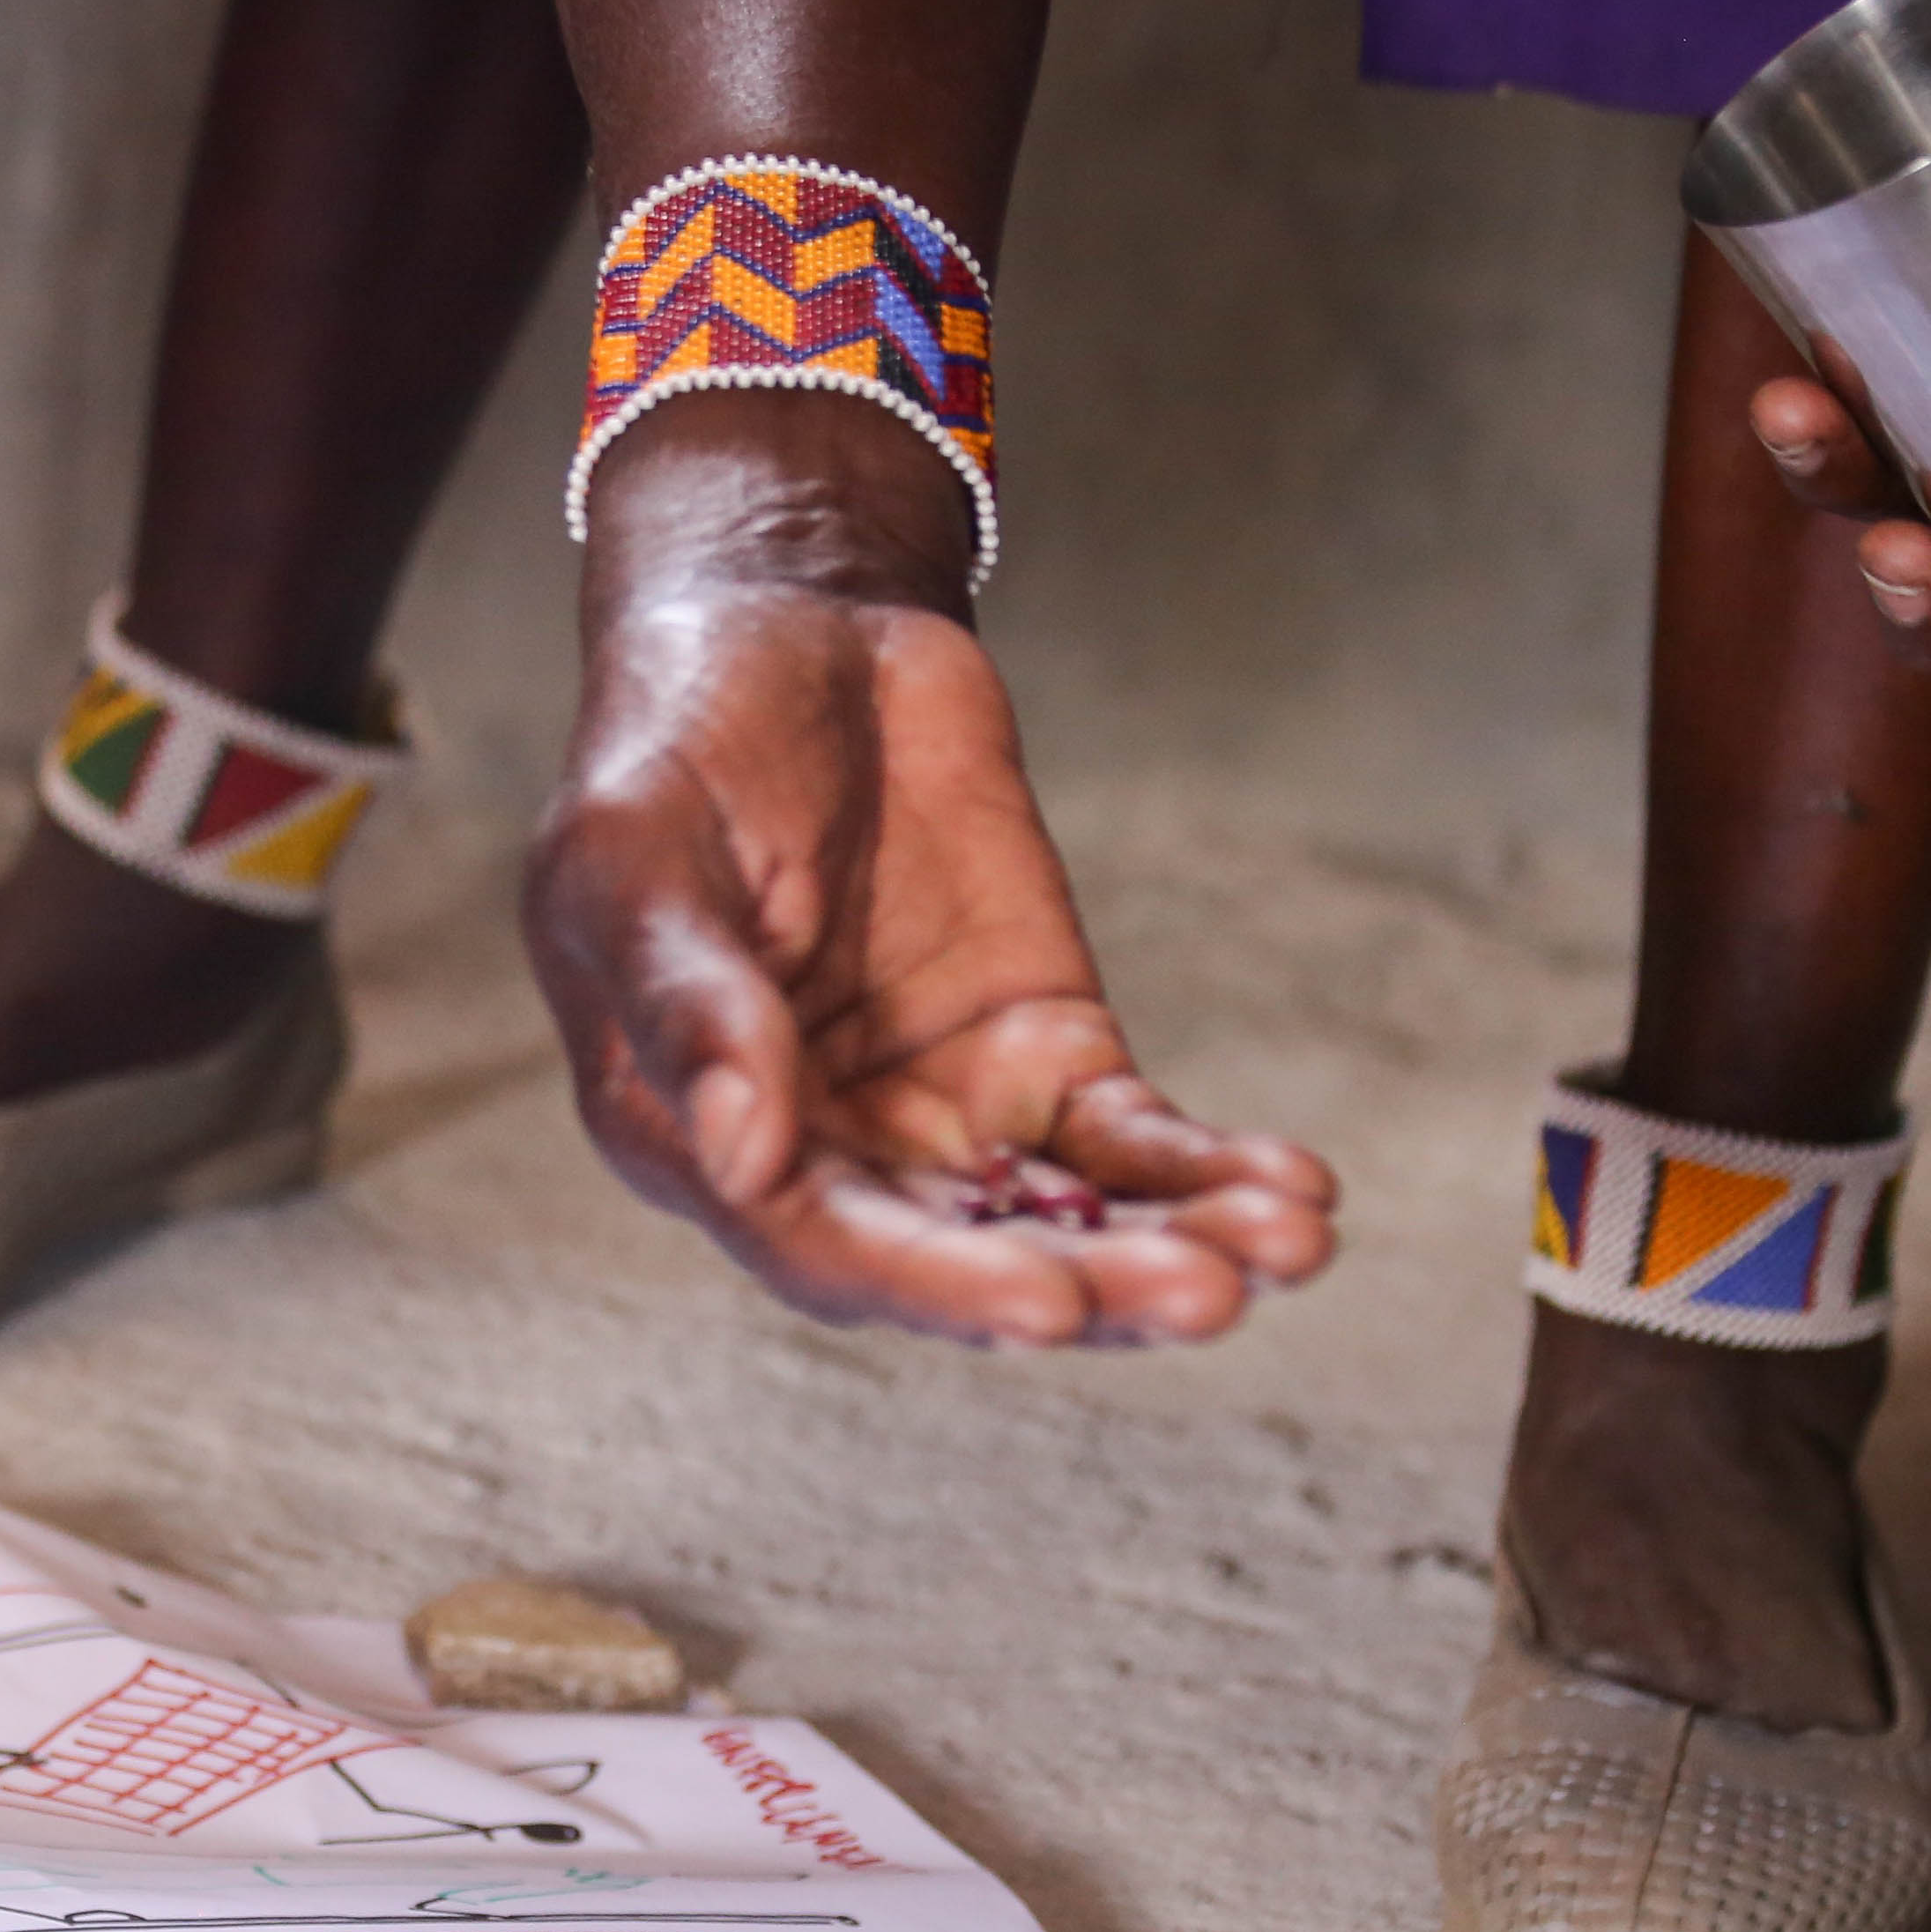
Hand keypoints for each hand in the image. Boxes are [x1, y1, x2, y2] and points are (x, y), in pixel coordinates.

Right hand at [526, 404, 1334, 1347]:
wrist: (798, 629)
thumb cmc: (677, 745)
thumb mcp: (636, 855)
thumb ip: (685, 1003)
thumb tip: (743, 1159)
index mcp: (700, 1138)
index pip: (820, 1244)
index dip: (934, 1283)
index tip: (1049, 1302)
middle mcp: (829, 1158)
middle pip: (965, 1257)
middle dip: (1091, 1285)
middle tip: (1207, 1293)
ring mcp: (945, 1115)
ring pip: (1064, 1220)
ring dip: (1173, 1249)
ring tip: (1286, 1249)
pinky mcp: (1046, 1055)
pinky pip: (1132, 1145)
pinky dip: (1208, 1173)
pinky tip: (1294, 1194)